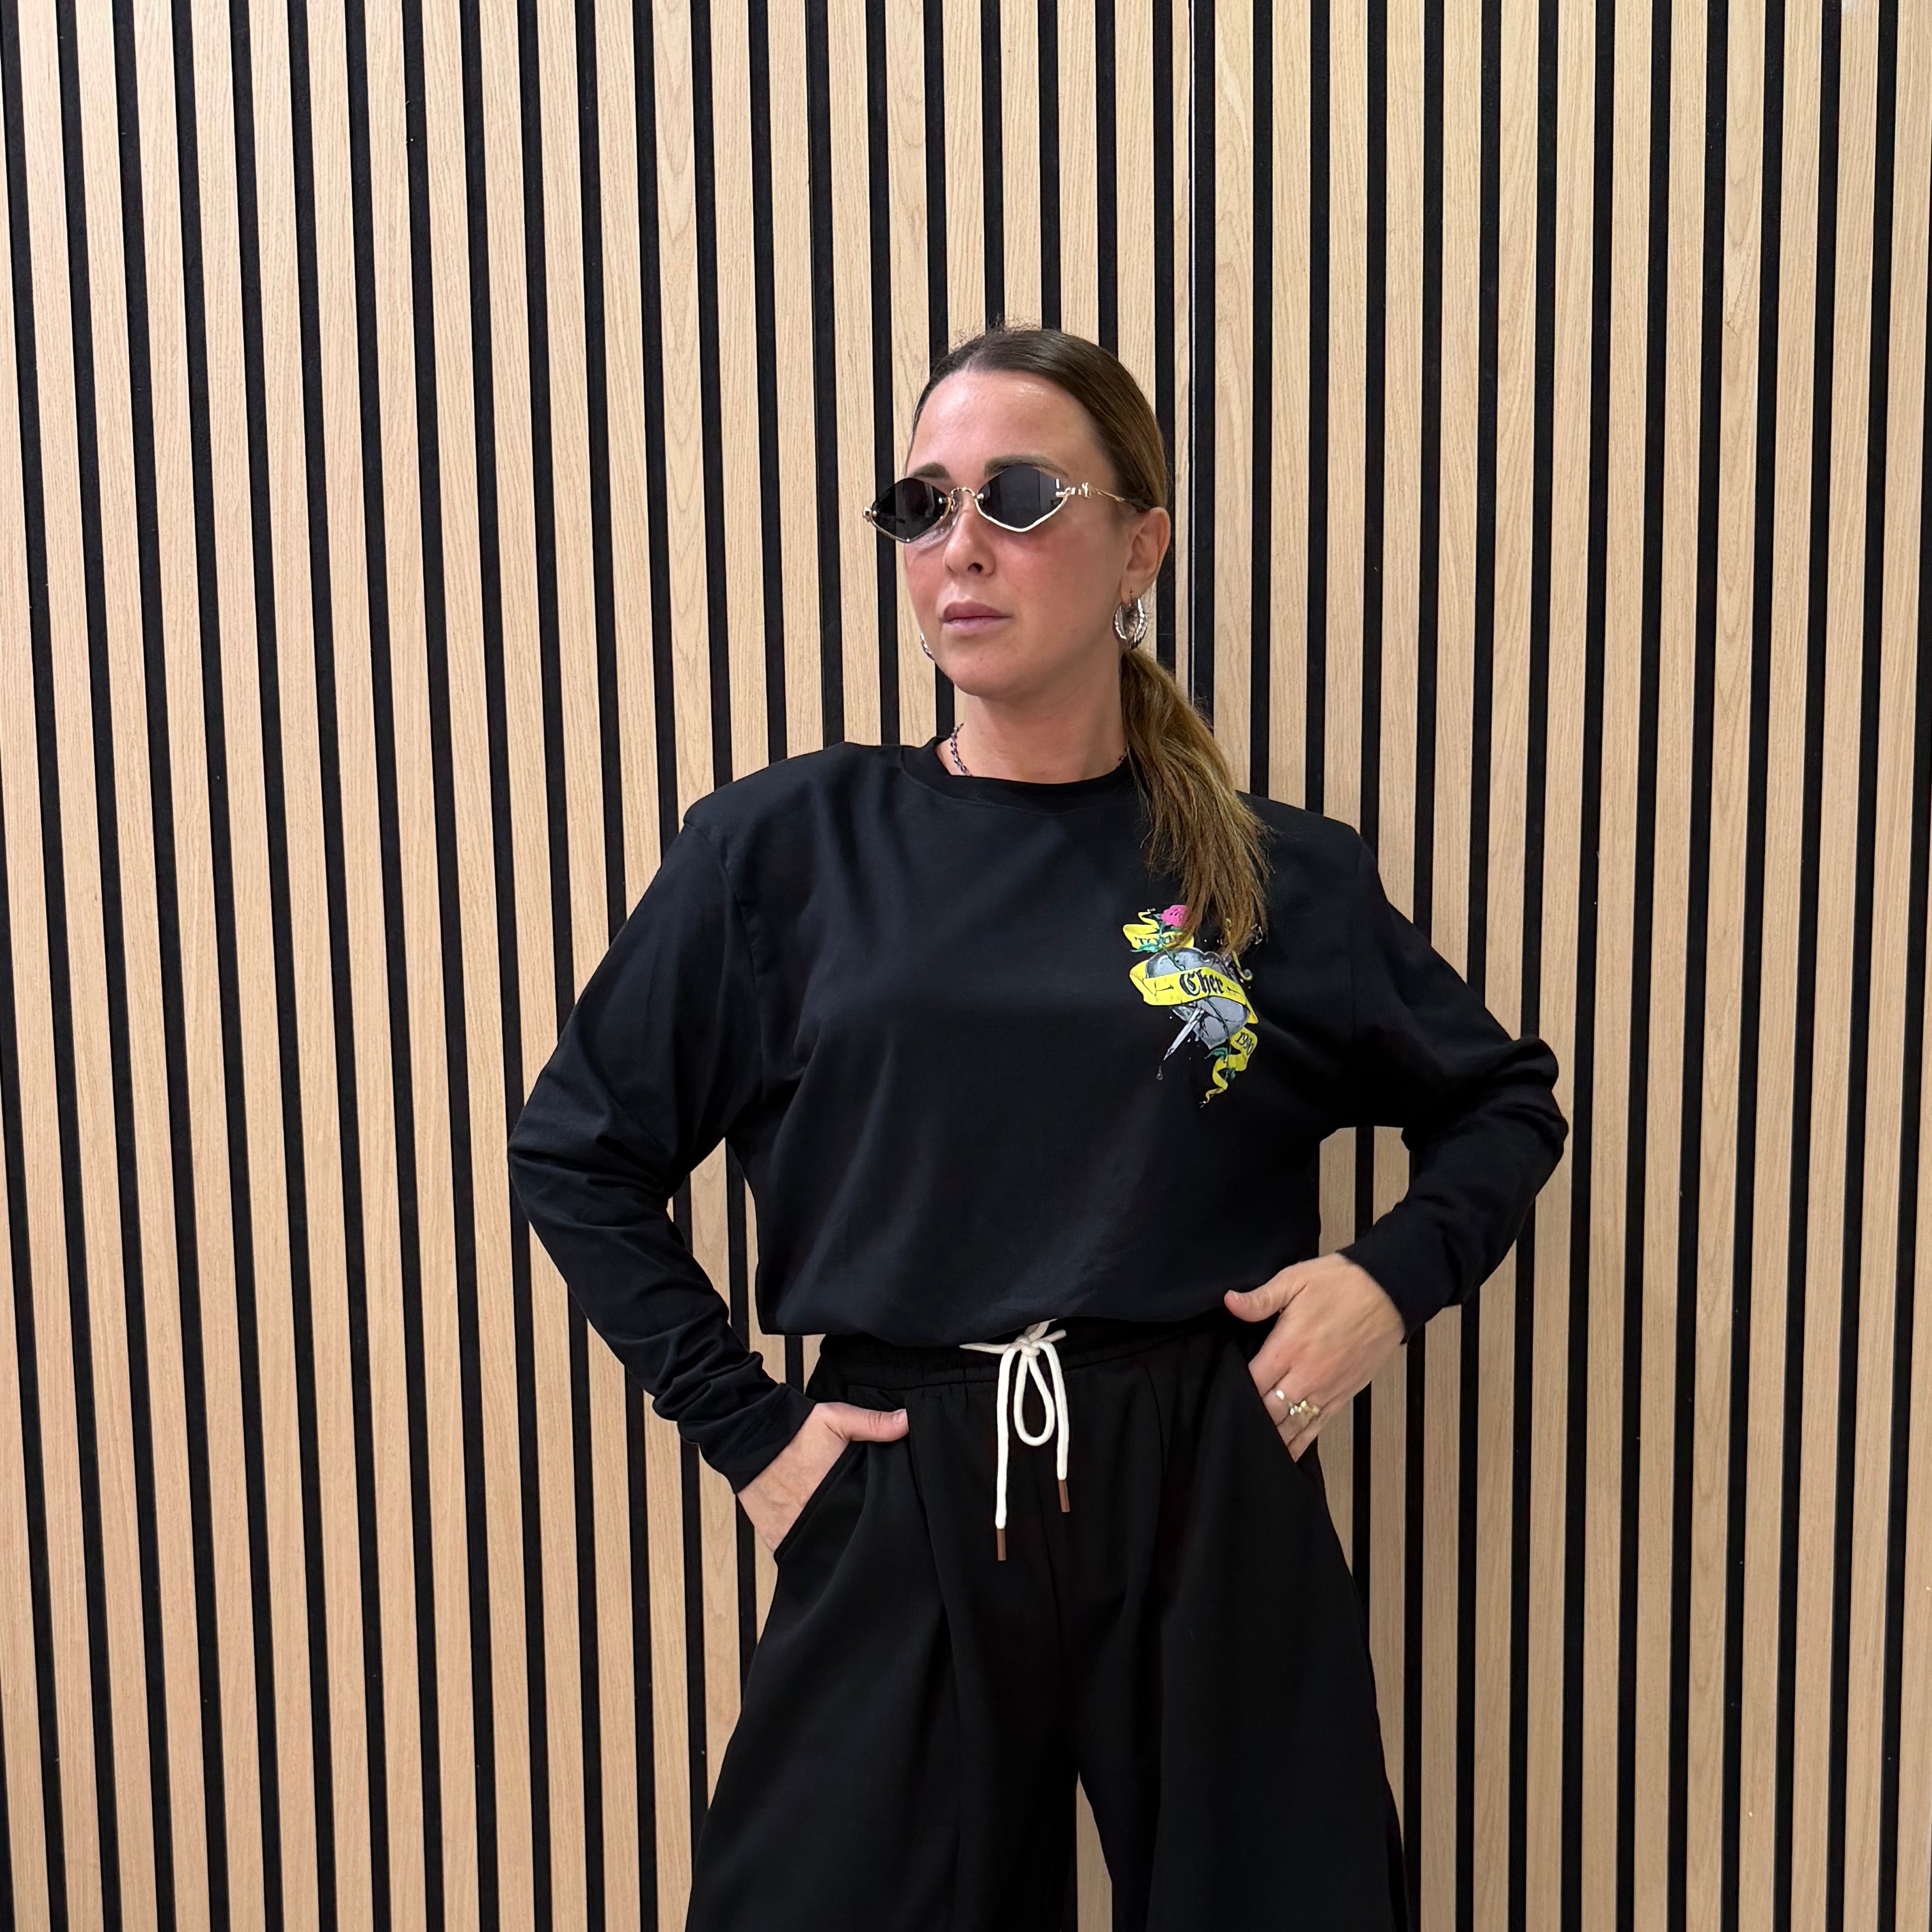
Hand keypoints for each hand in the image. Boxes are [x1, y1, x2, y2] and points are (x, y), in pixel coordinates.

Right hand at [738, 1400, 909, 1554]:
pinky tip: (817, 1536)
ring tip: (839, 1527)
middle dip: (858, 1531)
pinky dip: (809, 1549)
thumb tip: (907, 1422)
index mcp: (840, 1489)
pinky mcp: (778, 1540)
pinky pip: (800, 1552)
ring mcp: (798, 1532)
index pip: (870, 1515)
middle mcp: (821, 1516)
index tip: (889, 1515)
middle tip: (862, 1521)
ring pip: (826, 1549)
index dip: (880, 1516)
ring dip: (834, 1541)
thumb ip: (874, 1423)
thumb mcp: (837, 1419)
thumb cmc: (794, 1429)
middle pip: (849, 1536)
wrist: (748, 1436)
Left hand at [1223, 1253, 1404, 1458]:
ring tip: (1253, 1448)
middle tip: (1233, 1422)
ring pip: (1292, 1426)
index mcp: (1289, 1347)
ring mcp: (1327, 1388)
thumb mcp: (1295, 1280)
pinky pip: (1318, 1426)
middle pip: (1270, 1410)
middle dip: (1252, 1416)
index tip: (1223, 1392)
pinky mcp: (1344, 1394)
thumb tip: (1230, 1302)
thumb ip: (1261, 1298)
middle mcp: (1307, 1374)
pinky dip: (1301, 1440)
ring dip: (1274, 1436)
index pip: (1253, 1382)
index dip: (1235, 1390)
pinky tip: (1287, 1451)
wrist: (1389, 1292)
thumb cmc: (1343, 1283)